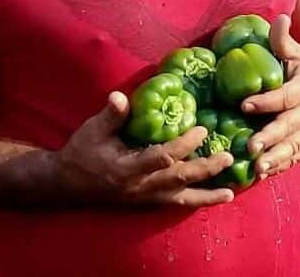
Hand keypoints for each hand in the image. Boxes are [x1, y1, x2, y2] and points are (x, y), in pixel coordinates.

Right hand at [54, 91, 235, 207]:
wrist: (67, 184)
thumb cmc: (81, 152)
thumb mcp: (92, 130)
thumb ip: (111, 115)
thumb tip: (121, 97)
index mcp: (128, 168)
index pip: (162, 157)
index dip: (185, 144)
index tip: (203, 128)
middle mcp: (141, 187)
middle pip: (179, 179)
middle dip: (206, 169)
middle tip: (228, 156)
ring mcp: (145, 198)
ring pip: (182, 197)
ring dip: (208, 194)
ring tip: (232, 190)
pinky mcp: (148, 202)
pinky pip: (176, 203)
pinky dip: (198, 201)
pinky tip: (217, 198)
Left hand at [241, 15, 299, 178]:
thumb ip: (284, 40)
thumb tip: (278, 17)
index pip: (283, 96)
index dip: (265, 101)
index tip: (244, 103)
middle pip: (288, 126)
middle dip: (269, 137)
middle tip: (250, 147)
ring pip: (294, 146)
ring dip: (276, 157)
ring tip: (258, 167)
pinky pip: (299, 156)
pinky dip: (284, 165)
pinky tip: (267, 173)